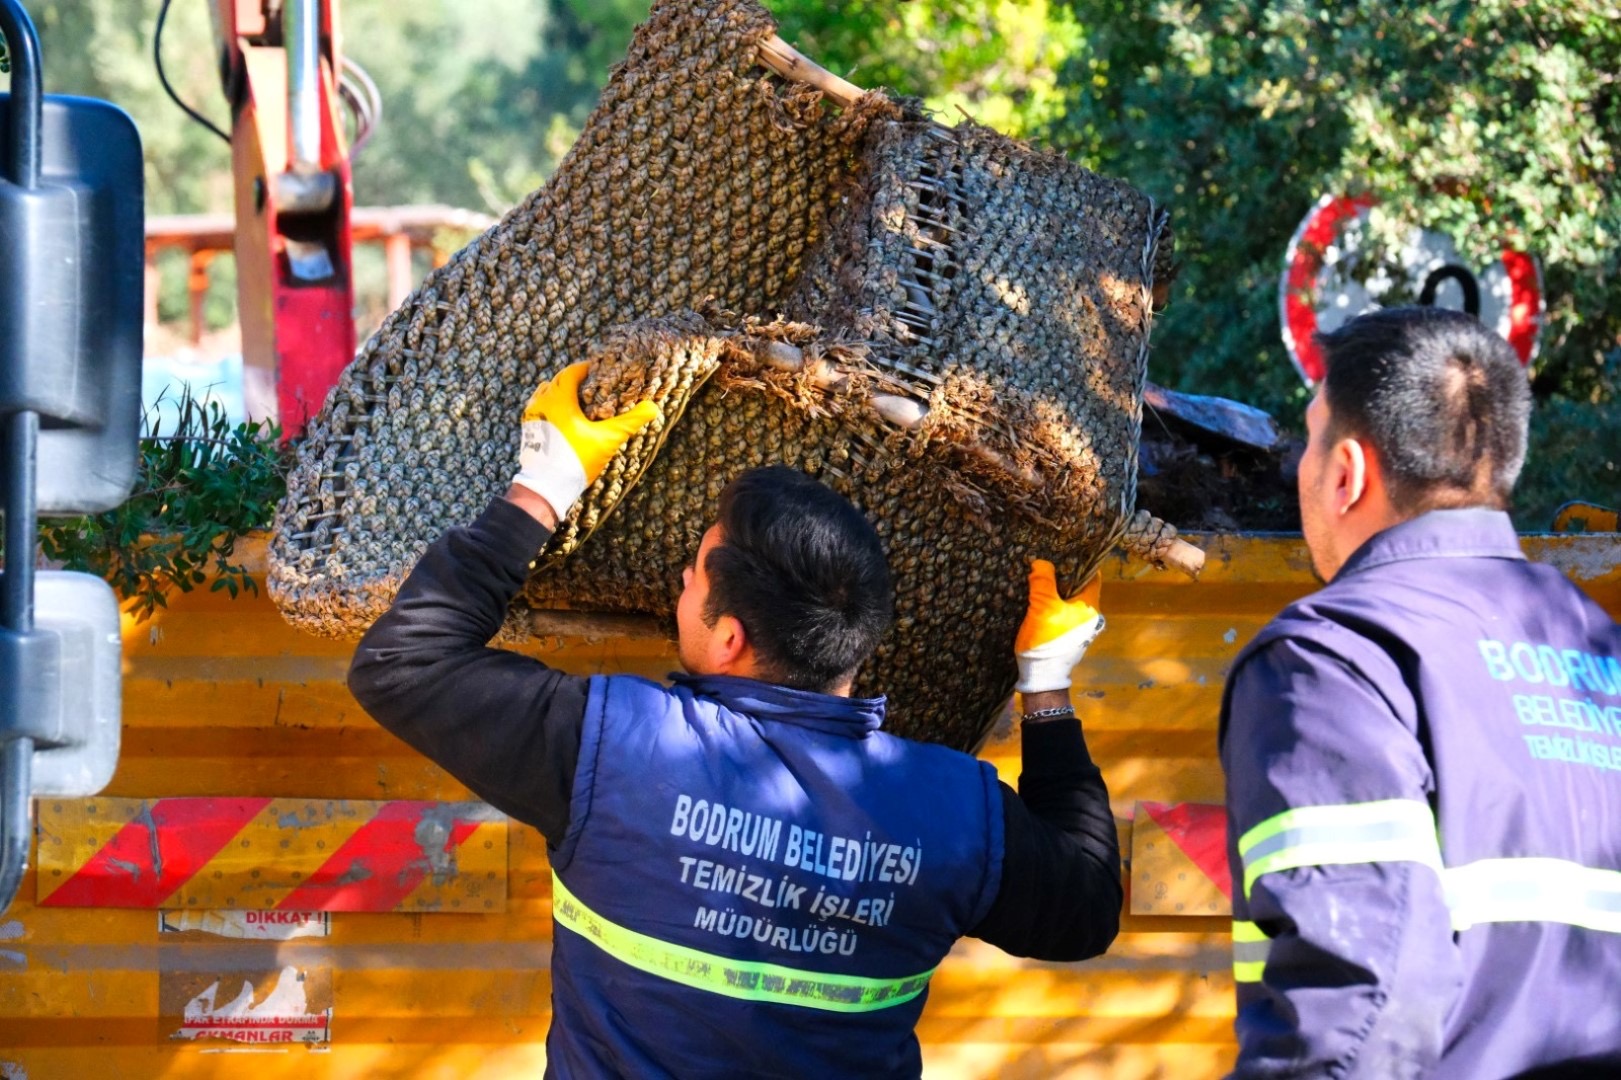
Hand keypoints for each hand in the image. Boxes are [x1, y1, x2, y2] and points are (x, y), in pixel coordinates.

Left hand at [511, 362, 662, 517]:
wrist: (544, 487)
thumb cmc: (574, 460)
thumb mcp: (607, 440)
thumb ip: (629, 422)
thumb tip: (653, 408)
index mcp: (558, 398)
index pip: (572, 371)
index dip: (587, 368)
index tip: (601, 371)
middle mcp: (541, 402)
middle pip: (559, 381)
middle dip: (576, 381)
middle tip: (594, 386)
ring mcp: (532, 415)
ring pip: (547, 393)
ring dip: (563, 393)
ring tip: (581, 402)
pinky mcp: (528, 428)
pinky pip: (541, 408)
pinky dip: (553, 406)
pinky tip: (567, 419)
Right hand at [1014, 560, 1103, 693]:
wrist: (1042, 678)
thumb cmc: (1047, 641)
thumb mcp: (1042, 608)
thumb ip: (1043, 583)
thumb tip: (1041, 563)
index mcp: (1090, 606)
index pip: (1092, 575)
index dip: (1079, 562)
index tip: (1063, 552)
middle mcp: (1090, 615)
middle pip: (1079, 587)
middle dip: (1063, 576)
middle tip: (1044, 565)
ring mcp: (1080, 627)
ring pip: (1069, 600)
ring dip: (1056, 592)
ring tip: (1037, 581)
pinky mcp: (1068, 636)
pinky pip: (1063, 613)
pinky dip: (1053, 605)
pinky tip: (1037, 602)